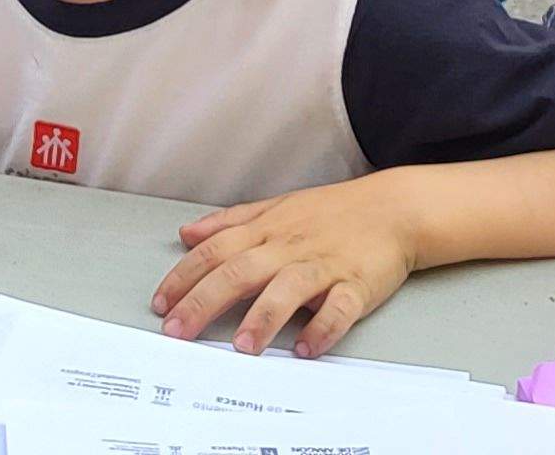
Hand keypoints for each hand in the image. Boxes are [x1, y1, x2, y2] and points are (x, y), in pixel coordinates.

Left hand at [153, 178, 421, 356]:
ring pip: (287, 288)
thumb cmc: (331, 212)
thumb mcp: (274, 207)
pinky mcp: (357, 283)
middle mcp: (288, 246)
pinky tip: (307, 348)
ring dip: (263, 317)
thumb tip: (187, 234)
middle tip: (178, 330)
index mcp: (265, 230)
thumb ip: (229, 222)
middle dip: (205, 301)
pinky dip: (324, 327)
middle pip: (240, 271)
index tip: (161, 304)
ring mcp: (323, 265)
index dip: (184, 277)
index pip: (215, 252)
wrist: (393, 208)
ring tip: (242, 346)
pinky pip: (340, 307)